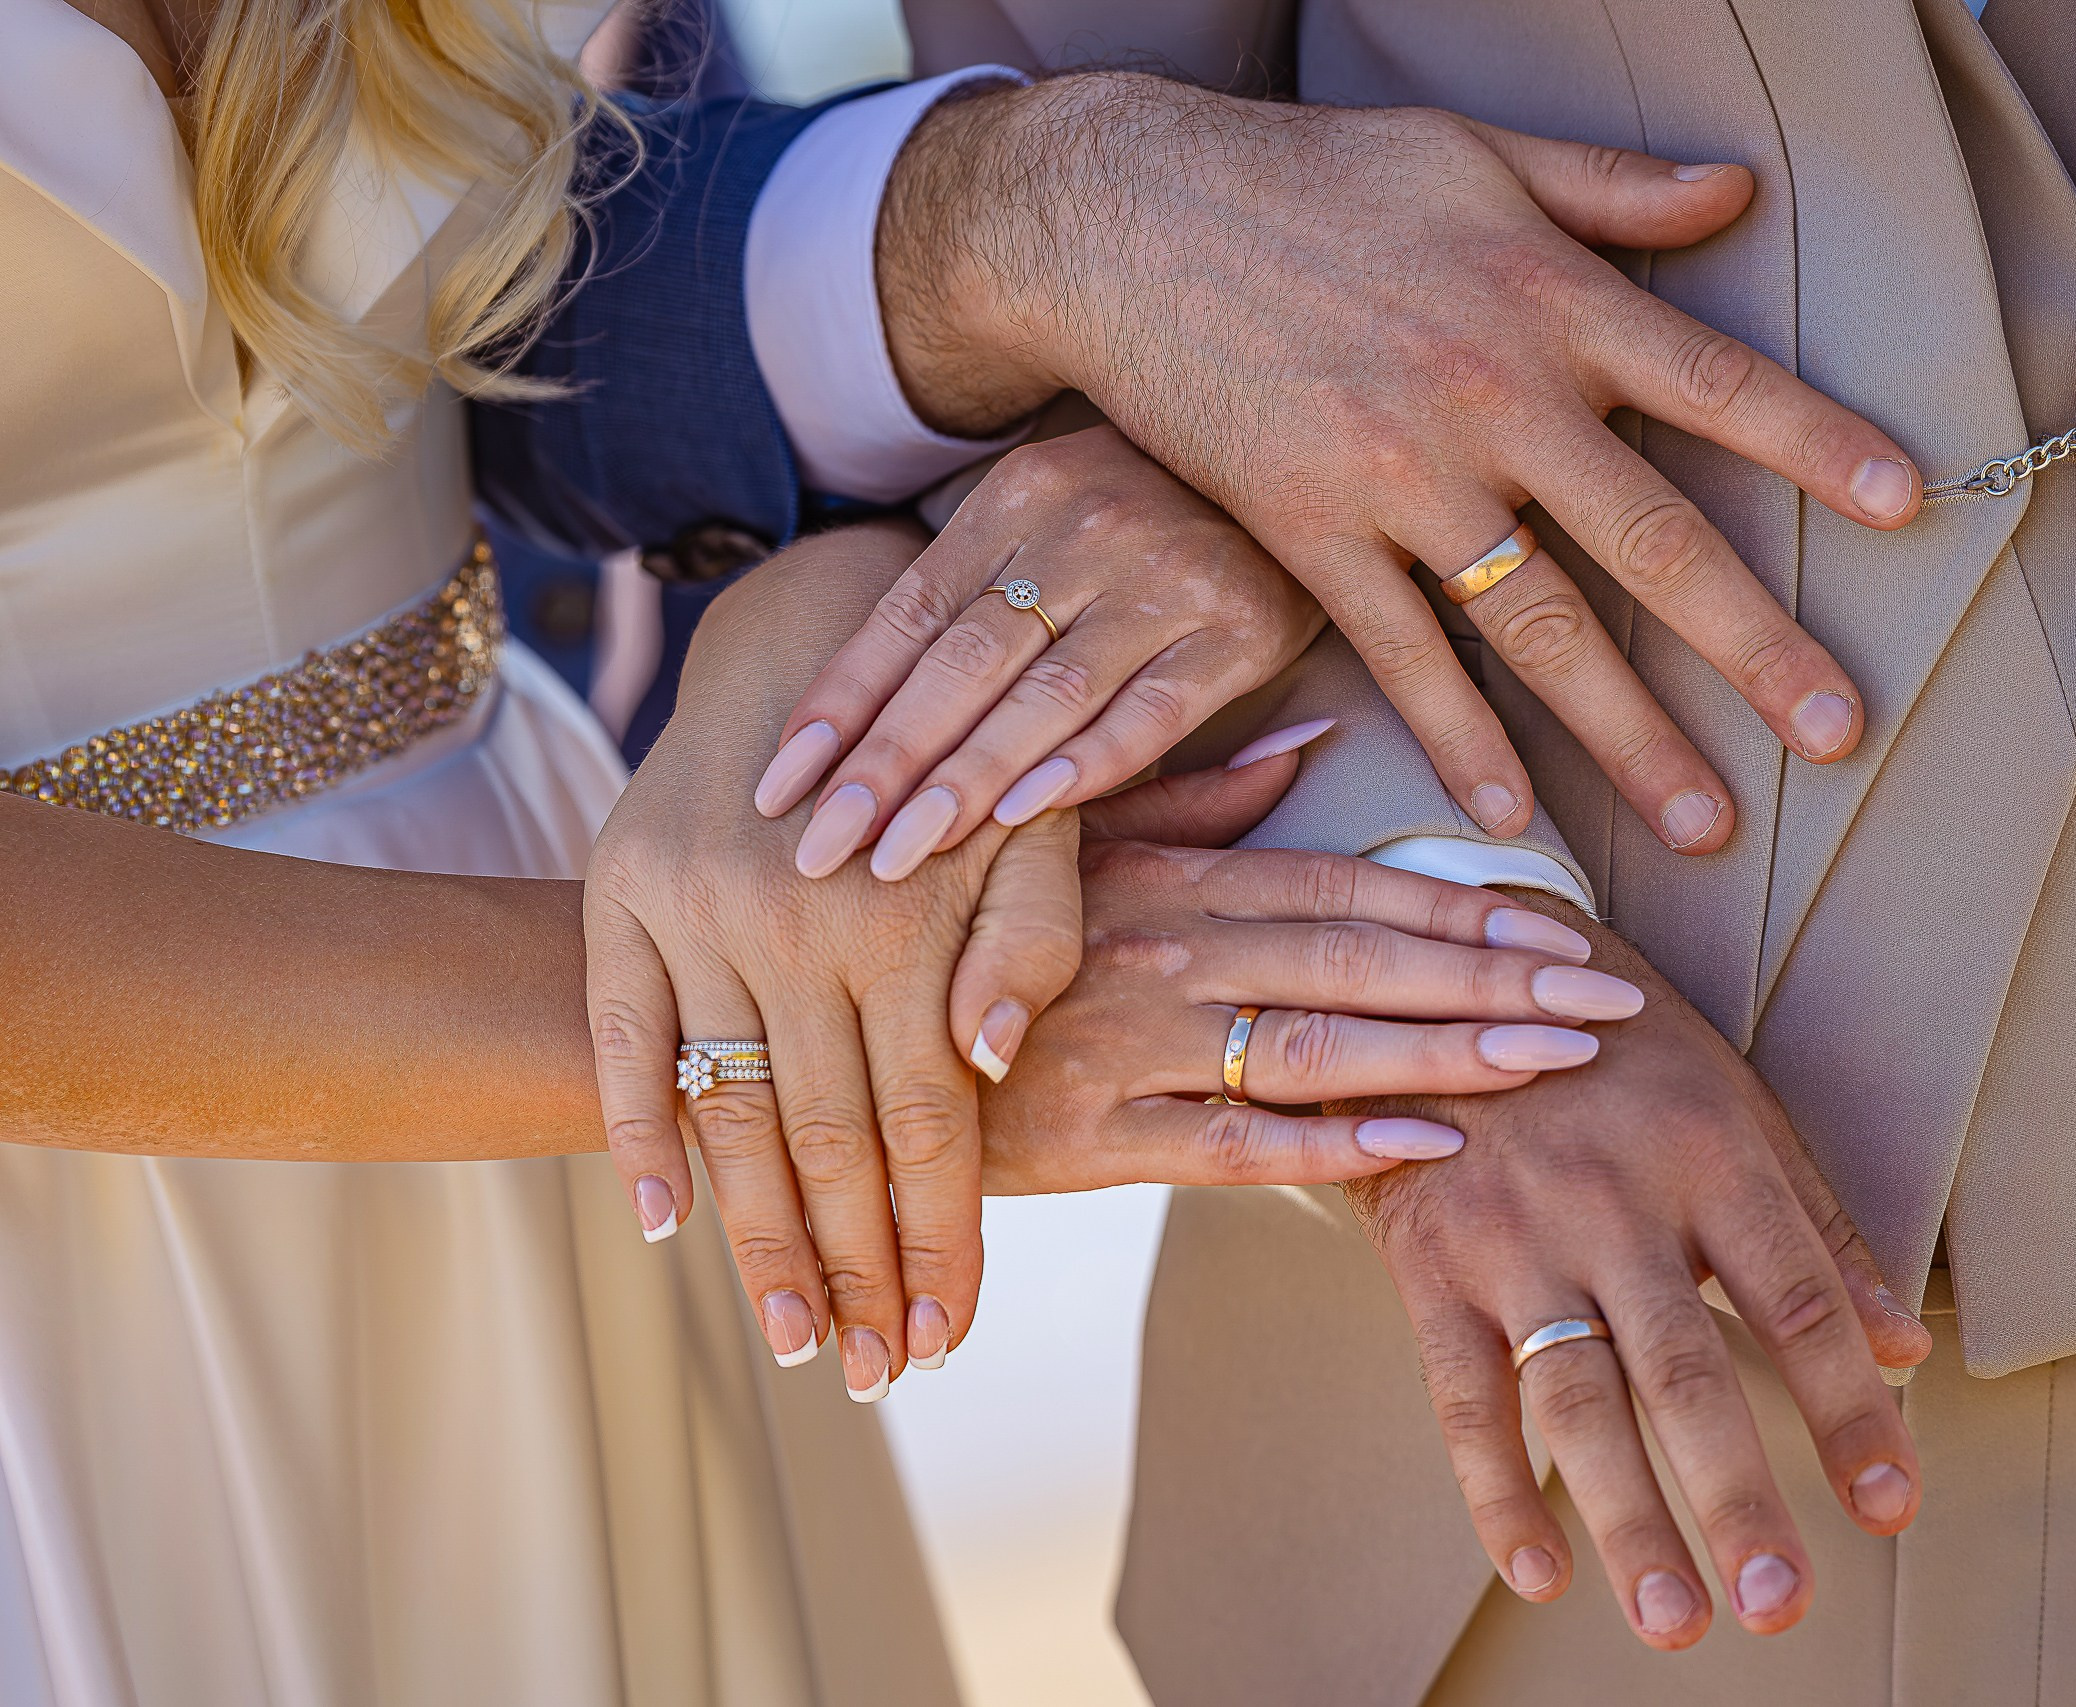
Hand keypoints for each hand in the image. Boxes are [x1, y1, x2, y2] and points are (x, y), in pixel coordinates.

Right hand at [583, 524, 1083, 1400]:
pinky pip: (618, 1039)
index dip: (938, 1238)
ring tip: (787, 1338)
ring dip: (754, 1238)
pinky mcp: (619, 897)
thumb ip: (1036, 945)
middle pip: (826, 1141)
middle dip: (852, 1270)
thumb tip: (992, 1063)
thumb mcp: (1035, 828)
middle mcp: (795, 926)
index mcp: (907, 923)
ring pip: (725, 1110)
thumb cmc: (955, 764)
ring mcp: (696, 915)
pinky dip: (633, 1134)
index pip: (927, 1124)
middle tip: (865, 1373)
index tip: (944, 1337)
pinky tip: (662, 1225)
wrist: (811, 642)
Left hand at [751, 424, 1325, 881]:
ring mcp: (1166, 575)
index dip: (838, 703)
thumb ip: (979, 592)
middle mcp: (1083, 526)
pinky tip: (1026, 817)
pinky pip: (1154, 707)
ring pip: (1045, 693)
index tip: (776, 788)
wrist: (1313, 435)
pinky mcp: (1245, 626)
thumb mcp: (1059, 511)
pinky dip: (1089, 761)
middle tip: (818, 848)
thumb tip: (853, 709)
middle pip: (961, 663)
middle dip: (883, 763)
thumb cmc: (1160, 501)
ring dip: (966, 781)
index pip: (907, 615)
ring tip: (897, 857)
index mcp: (1018, 494)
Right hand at [883, 75, 1920, 853]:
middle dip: (1758, 648)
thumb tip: (1737, 190)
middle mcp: (1496, 400)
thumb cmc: (1312, 176)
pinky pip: (1404, 656)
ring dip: (1632, 735)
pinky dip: (1459, 739)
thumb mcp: (1477, 152)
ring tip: (1705, 822)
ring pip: (1542, 628)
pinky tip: (1514, 812)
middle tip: (1841, 734)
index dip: (1821, 446)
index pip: (1720, 384)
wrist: (1129, 214)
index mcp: (1552, 301)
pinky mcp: (1312, 534)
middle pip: (1657, 542)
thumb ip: (1612, 187)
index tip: (1909, 509)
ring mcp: (1403, 480)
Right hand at [971, 762, 1630, 1194]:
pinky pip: (1228, 1142)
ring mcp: (1131, 1044)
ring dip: (1448, 1053)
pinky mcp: (1091, 1138)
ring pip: (1317, 1047)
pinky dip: (1331, 1144)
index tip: (1568, 925)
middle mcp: (1167, 951)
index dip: (1463, 906)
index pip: (1346, 886)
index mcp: (1175, 875)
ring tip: (1558, 1060)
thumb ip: (1200, 795)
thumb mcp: (1074, 836)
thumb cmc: (970, 921)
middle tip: (1614, 1001)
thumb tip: (1313, 741)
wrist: (834, 1020)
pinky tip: (1429, 1145)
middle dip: (1496, 980)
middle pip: (1361, 962)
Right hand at [1337, 891, 1931, 1648]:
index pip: (1795, 1302)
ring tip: (1679, 1620)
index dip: (1848, 1411)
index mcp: (1708, 1152)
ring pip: (1577, 1397)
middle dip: (1738, 1494)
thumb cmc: (1615, 1048)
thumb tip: (1901, 1351)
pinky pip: (1463, 1395)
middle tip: (1784, 1603)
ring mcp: (1514, 1236)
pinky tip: (1542, 1572)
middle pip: (1686, 1367)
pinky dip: (1498, 1490)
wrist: (1444, 975)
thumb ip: (1814, 1226)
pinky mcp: (1430, 1264)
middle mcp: (1614, 1199)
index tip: (1893, 1506)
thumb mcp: (1730, 1102)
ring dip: (1630, 1518)